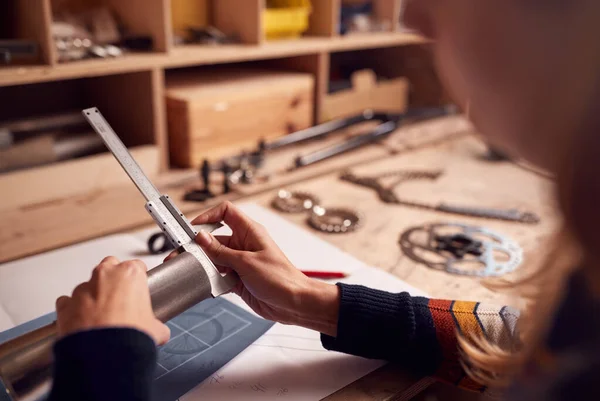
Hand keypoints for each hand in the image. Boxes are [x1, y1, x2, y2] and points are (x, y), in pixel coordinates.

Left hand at [55, 257, 169, 344]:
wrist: (104, 355)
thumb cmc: (130, 335)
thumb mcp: (155, 329)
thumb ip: (157, 324)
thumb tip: (159, 332)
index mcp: (130, 274)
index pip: (137, 266)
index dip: (139, 279)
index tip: (138, 290)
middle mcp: (105, 275)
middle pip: (110, 266)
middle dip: (113, 279)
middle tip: (120, 299)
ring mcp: (83, 288)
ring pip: (88, 285)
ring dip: (94, 296)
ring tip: (101, 317)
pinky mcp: (65, 304)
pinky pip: (68, 301)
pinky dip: (73, 309)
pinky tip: (82, 323)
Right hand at [167, 202, 339, 335]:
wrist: (293, 303)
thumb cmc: (281, 278)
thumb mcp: (246, 262)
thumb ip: (221, 251)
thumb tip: (202, 238)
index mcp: (250, 232)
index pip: (226, 213)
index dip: (209, 216)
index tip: (194, 228)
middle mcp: (244, 244)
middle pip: (215, 239)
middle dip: (199, 247)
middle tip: (183, 254)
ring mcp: (241, 262)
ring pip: (214, 259)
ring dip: (204, 266)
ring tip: (193, 272)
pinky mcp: (238, 279)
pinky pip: (219, 275)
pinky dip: (212, 280)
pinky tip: (208, 285)